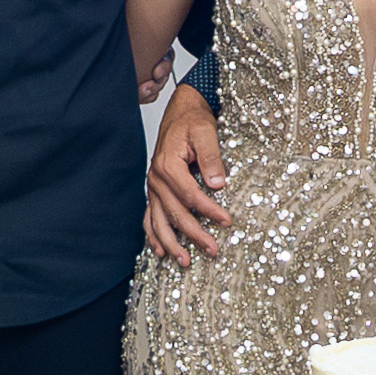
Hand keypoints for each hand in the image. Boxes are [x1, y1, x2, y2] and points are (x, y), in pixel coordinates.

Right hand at [146, 83, 230, 263]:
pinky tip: (160, 251)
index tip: (226, 222)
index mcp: (167, 165)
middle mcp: (156, 179)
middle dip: (194, 235)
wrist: (181, 112)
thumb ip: (211, 158)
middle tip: (212, 251)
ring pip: (158, 221)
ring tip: (184, 262)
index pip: (190, 195)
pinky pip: (149, 217)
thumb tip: (217, 184)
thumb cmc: (193, 121)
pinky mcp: (154, 191)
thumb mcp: (206, 133)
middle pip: (174, 213)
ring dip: (170, 243)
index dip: (209, 211)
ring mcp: (152, 187)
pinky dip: (153, 235)